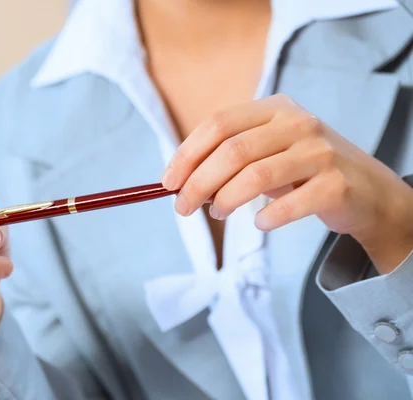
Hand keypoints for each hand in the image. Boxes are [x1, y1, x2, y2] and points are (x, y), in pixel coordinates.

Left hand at [162, 94, 412, 273]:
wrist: (366, 189)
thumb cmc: (302, 170)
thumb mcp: (267, 152)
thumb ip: (229, 158)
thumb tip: (180, 182)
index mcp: (274, 109)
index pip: (218, 124)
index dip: (187, 154)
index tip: (168, 183)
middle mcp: (298, 122)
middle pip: (232, 151)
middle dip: (198, 183)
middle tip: (183, 207)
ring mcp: (320, 151)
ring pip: (256, 176)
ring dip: (226, 200)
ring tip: (217, 212)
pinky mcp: (337, 184)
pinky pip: (289, 204)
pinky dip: (266, 218)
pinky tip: (259, 224)